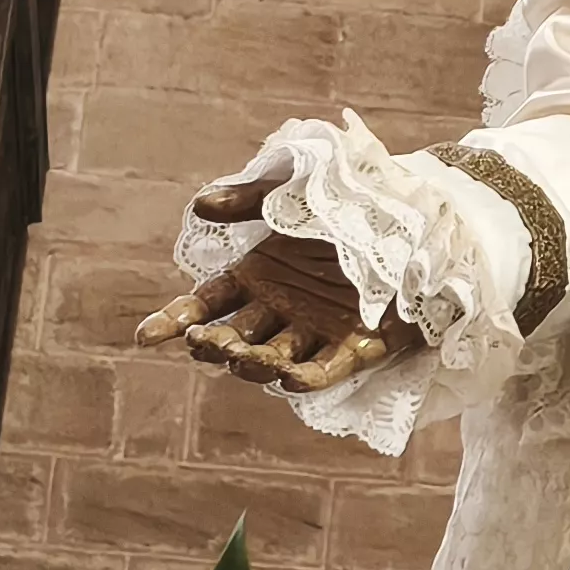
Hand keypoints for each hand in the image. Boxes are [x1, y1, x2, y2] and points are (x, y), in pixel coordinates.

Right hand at [137, 171, 425, 389]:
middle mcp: (281, 308)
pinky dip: (303, 378)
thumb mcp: (297, 191)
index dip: (175, 319)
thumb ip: (251, 199)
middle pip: (234, 335)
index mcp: (259, 274)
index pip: (206, 304)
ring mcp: (315, 330)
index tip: (144, 335)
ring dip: (251, 362)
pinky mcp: (356, 346)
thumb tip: (201, 204)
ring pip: (271, 358)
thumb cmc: (356, 200)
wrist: (425, 212)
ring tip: (237, 356)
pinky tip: (283, 376)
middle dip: (213, 343)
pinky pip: (324, 371)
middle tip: (203, 340)